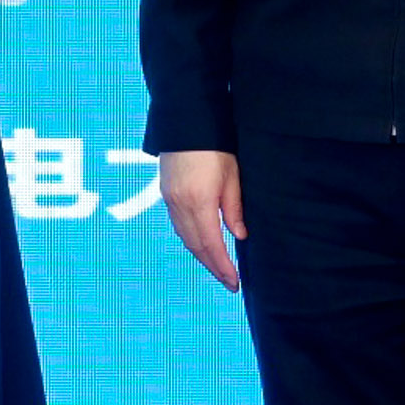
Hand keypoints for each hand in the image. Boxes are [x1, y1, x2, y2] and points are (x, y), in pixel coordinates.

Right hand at [160, 150, 244, 290]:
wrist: (185, 122)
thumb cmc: (214, 147)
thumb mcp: (232, 177)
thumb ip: (234, 209)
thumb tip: (238, 236)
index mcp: (199, 202)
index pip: (212, 244)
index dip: (223, 266)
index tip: (234, 282)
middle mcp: (180, 206)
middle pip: (196, 246)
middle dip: (213, 267)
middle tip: (229, 282)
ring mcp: (170, 201)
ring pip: (185, 238)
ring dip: (201, 256)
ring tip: (217, 268)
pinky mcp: (165, 194)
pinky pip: (178, 226)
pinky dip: (190, 240)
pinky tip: (201, 245)